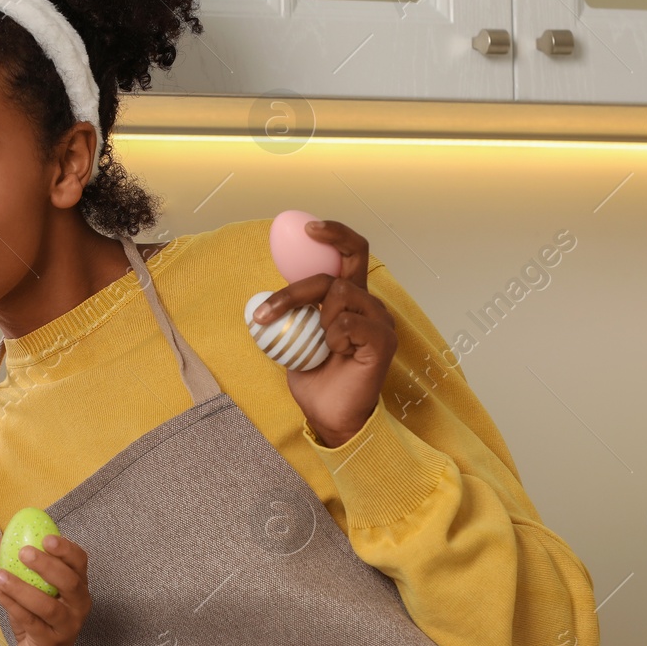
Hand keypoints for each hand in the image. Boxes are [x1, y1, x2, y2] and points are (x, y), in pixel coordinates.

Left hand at [0, 534, 90, 645]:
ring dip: (22, 588)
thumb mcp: (28, 588)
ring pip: (48, 606)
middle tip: (24, 553)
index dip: (66, 548)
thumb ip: (15, 564)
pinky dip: (13, 605)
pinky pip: (31, 622)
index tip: (46, 538)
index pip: (80, 561)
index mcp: (78, 585)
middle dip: (48, 565)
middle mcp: (79, 604)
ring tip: (0, 574)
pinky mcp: (51, 642)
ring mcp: (67, 625)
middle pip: (70, 582)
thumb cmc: (39, 617)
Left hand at [252, 219, 397, 446]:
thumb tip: (263, 294)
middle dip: (304, 280)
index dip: (335, 234)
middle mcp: (370, 305)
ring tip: (317, 346)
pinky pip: (345, 323)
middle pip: (345, 265)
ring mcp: (380, 321)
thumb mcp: (294, 338)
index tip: (307, 228)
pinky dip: (331, 338)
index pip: (352, 254)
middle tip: (271, 307)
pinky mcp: (383, 340)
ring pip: (338, 293)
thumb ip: (293, 312)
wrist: (330, 417)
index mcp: (352, 301)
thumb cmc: (316, 380)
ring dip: (312, 317)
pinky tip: (335, 356)